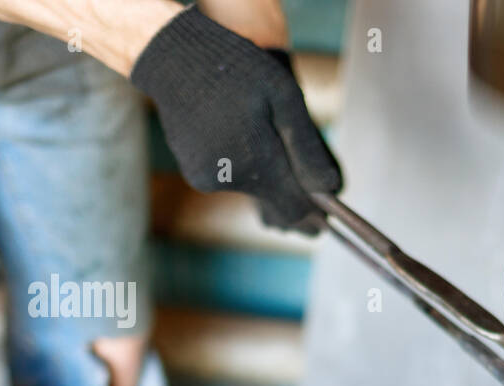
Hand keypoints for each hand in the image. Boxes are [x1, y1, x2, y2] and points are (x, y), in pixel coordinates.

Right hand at [130, 6, 341, 229]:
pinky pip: (233, 181)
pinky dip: (244, 167)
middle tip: (304, 164)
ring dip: (267, 173)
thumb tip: (329, 190)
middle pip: (275, 202)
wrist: (174, 57)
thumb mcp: (282, 96)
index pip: (295, 209)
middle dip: (294, 190)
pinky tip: (240, 137)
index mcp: (254, 161)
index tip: (328, 200)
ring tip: (263, 135)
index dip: (315, 210)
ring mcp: (206, 180)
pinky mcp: (195, 174)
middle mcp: (228, 180)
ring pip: (255, 190)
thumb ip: (306, 147)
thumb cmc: (236, 69)